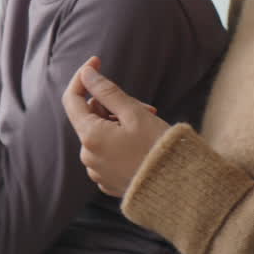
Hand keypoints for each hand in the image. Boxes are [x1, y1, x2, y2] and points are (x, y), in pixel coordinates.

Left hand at [62, 57, 169, 196]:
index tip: (96, 62)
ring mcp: (97, 171)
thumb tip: (86, 73)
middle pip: (91, 117)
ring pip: (102, 134)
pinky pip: (108, 153)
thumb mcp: (134, 114)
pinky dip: (121, 142)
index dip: (83, 78)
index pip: (72, 99)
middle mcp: (87, 156)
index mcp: (90, 137)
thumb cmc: (159, 149)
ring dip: (120, 124)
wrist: (181, 191)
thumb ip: (107, 91)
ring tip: (150, 125)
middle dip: (113, 106)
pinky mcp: (108, 181)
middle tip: (144, 106)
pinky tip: (144, 144)